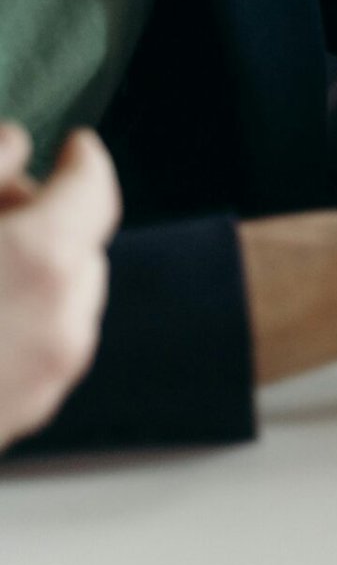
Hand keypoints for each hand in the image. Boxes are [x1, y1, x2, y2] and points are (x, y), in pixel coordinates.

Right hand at [0, 124, 120, 448]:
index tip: (74, 146)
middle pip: (78, 246)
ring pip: (60, 300)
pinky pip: (39, 347)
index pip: (94, 189)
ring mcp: (44, 382)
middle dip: (44, 219)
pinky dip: (18, 319)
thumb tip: (13, 145)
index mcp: (44, 262)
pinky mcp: (17, 418)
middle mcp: (62, 325)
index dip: (83, 160)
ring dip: (31, 272)